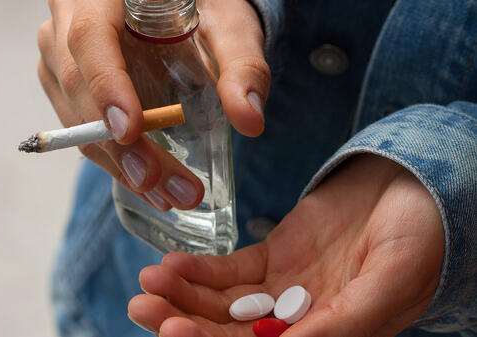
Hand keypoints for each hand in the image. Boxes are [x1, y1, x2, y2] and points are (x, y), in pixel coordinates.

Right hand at [37, 0, 269, 210]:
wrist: (178, 9)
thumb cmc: (206, 9)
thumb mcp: (230, 27)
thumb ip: (242, 65)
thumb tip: (250, 120)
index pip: (90, 37)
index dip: (106, 86)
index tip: (132, 132)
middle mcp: (70, 19)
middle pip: (80, 86)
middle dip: (120, 145)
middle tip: (161, 184)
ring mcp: (62, 53)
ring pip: (75, 116)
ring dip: (118, 163)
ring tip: (166, 195)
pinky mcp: (68, 82)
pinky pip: (80, 126)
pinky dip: (114, 159)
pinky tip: (148, 183)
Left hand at [128, 155, 443, 335]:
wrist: (413, 186)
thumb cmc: (420, 235)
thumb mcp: (389, 279)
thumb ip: (343, 319)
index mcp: (331, 334)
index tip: (175, 332)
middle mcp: (301, 321)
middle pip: (232, 334)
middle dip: (185, 322)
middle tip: (143, 307)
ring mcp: (284, 288)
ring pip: (224, 303)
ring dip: (184, 294)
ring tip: (147, 282)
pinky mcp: (275, 256)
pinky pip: (232, 268)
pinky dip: (201, 268)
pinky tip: (172, 264)